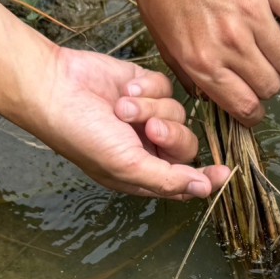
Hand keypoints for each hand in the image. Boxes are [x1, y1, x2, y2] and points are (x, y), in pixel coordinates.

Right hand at [34, 46, 230, 198]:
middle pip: (186, 145)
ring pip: (178, 113)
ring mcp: (146, 116)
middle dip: (170, 134)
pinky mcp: (144, 88)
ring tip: (122, 107)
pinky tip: (124, 88)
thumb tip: (202, 190)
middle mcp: (147, 147)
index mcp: (142, 174)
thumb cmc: (83, 135)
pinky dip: (146, 88)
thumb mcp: (126, 166)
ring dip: (150, 108)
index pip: (185, 181)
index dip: (206, 179)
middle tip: (148, 128)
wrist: (56, 88)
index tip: (223, 173)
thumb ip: (167, 179)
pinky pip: (166, 88)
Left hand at [119, 0, 279, 125]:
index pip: (245, 106)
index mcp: (202, 61)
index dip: (252, 114)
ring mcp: (252, 13)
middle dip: (266, 89)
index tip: (252, 109)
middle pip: (270, 86)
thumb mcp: (164, 45)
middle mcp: (230, 41)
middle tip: (258, 77)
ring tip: (275, 59)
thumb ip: (190, 77)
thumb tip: (213, 100)